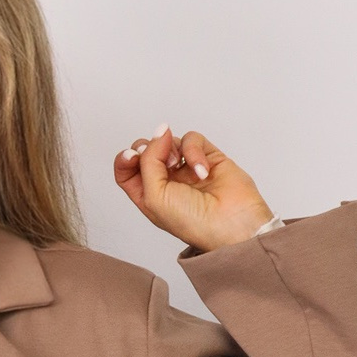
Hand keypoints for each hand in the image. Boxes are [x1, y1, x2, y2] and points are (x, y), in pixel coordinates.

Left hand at [114, 123, 275, 252]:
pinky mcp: (208, 157)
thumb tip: (159, 132)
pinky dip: (194, 150)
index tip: (132, 156)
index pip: (127, 170)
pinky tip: (202, 170)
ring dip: (171, 149)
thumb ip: (148, 161)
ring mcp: (187, 169)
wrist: (231, 224)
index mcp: (148, 196)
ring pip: (169, 141)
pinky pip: (193, 139)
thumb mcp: (155, 196)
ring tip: (181, 166)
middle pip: (145, 151)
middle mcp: (166, 182)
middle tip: (158, 158)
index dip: (125, 159)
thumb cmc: (192, 222)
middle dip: (148, 148)